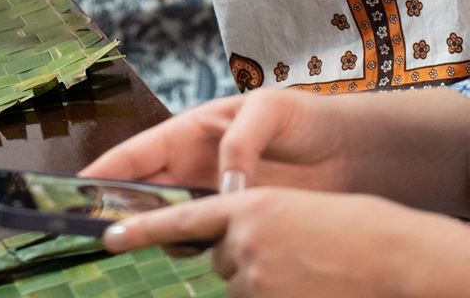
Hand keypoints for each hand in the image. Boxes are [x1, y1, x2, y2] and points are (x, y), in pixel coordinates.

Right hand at [84, 88, 469, 218]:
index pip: (141, 151)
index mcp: (194, 129)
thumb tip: (224, 184)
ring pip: (168, 217)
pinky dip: (188, 246)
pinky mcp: (235, 220)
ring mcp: (212, 193)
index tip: (77, 187)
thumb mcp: (270, 110)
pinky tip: (185, 256)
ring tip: (133, 242)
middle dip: (117, 206)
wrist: (348, 151)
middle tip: (96, 228)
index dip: (107, 169)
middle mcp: (195, 164)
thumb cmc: (305, 118)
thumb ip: (241, 141)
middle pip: (143, 188)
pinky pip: (201, 237)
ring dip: (152, 229)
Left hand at [102, 187, 469, 296]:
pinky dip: (271, 295)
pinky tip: (302, 286)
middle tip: (284, 253)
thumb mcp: (285, 207)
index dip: (142, 227)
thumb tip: (214, 243)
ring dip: (258, 280)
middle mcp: (243, 240)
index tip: (108, 235)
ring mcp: (255, 275)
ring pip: (235, 283)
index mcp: (246, 205)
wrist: (387, 252)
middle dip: (239, 257)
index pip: (183, 219)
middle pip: (216, 257)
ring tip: (300, 270)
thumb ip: (245, 216)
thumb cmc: (340, 227)